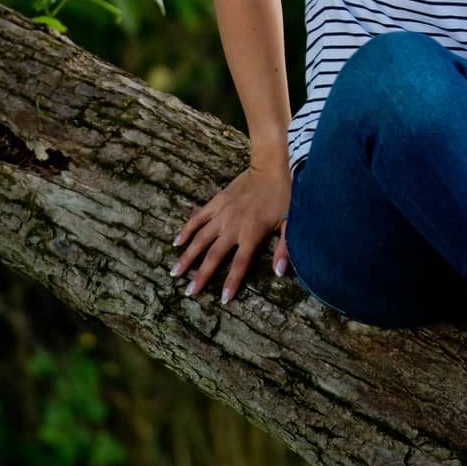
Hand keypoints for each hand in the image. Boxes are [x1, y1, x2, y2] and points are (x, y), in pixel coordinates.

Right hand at [169, 164, 291, 304]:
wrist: (273, 166)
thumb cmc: (286, 195)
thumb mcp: (292, 222)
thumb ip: (284, 249)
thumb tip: (279, 273)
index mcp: (252, 233)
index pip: (239, 264)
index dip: (231, 283)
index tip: (222, 300)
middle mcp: (233, 226)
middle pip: (214, 255)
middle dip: (201, 275)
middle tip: (189, 291)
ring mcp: (222, 213)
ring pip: (200, 238)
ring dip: (187, 255)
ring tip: (175, 272)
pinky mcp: (216, 202)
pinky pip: (197, 218)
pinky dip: (186, 230)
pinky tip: (176, 242)